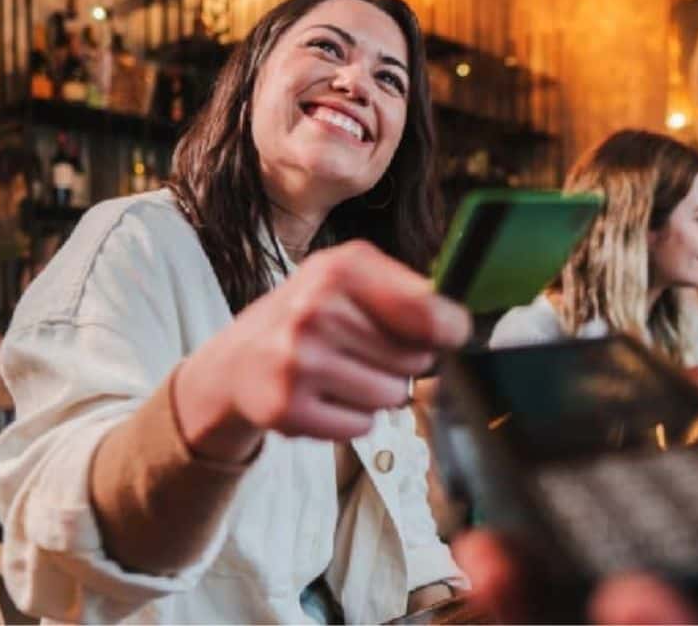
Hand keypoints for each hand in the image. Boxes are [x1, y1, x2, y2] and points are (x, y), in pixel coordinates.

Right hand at [176, 241, 470, 461]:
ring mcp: (298, 362)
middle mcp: (315, 311)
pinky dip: (353, 419)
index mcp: (340, 271)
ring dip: (377, 392)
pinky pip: (362, 426)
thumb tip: (460, 326)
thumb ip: (409, 293)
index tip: (450, 334)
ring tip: (342, 374)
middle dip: (401, 362)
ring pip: (392, 396)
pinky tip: (324, 397)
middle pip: (415, 360)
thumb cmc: (309, 317)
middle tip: (364, 352)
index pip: (427, 310)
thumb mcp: (350, 280)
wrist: (236, 362)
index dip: (449, 329)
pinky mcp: (287, 408)